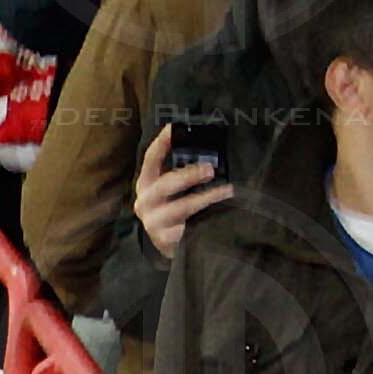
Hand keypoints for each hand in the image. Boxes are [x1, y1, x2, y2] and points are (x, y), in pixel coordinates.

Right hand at [131, 124, 234, 257]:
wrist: (167, 246)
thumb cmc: (173, 211)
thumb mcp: (170, 191)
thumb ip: (180, 173)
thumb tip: (208, 153)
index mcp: (146, 184)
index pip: (151, 158)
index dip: (162, 142)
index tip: (174, 127)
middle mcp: (145, 201)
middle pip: (166, 184)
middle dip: (189, 175)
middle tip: (210, 169)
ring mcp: (154, 222)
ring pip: (181, 207)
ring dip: (206, 197)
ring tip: (227, 190)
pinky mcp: (166, 239)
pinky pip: (189, 227)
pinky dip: (208, 218)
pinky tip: (223, 214)